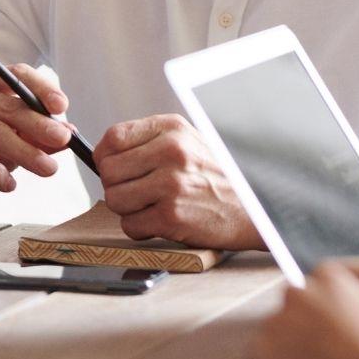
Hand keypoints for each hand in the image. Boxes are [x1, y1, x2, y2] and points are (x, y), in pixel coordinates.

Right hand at [0, 64, 74, 210]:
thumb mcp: (17, 138)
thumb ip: (40, 134)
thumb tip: (70, 133)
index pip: (16, 74)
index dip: (41, 87)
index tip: (61, 106)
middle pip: (8, 106)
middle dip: (39, 124)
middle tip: (63, 140)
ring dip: (26, 152)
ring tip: (48, 169)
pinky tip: (10, 185)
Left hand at [92, 114, 261, 247]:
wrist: (255, 208)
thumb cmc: (218, 177)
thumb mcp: (188, 142)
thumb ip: (149, 142)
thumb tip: (103, 155)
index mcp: (172, 129)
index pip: (113, 137)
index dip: (105, 156)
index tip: (113, 168)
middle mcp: (171, 152)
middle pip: (108, 171)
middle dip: (116, 186)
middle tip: (136, 192)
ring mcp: (172, 184)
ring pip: (114, 199)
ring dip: (127, 209)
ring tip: (150, 207)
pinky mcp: (172, 216)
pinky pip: (130, 225)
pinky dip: (140, 229)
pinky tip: (160, 223)